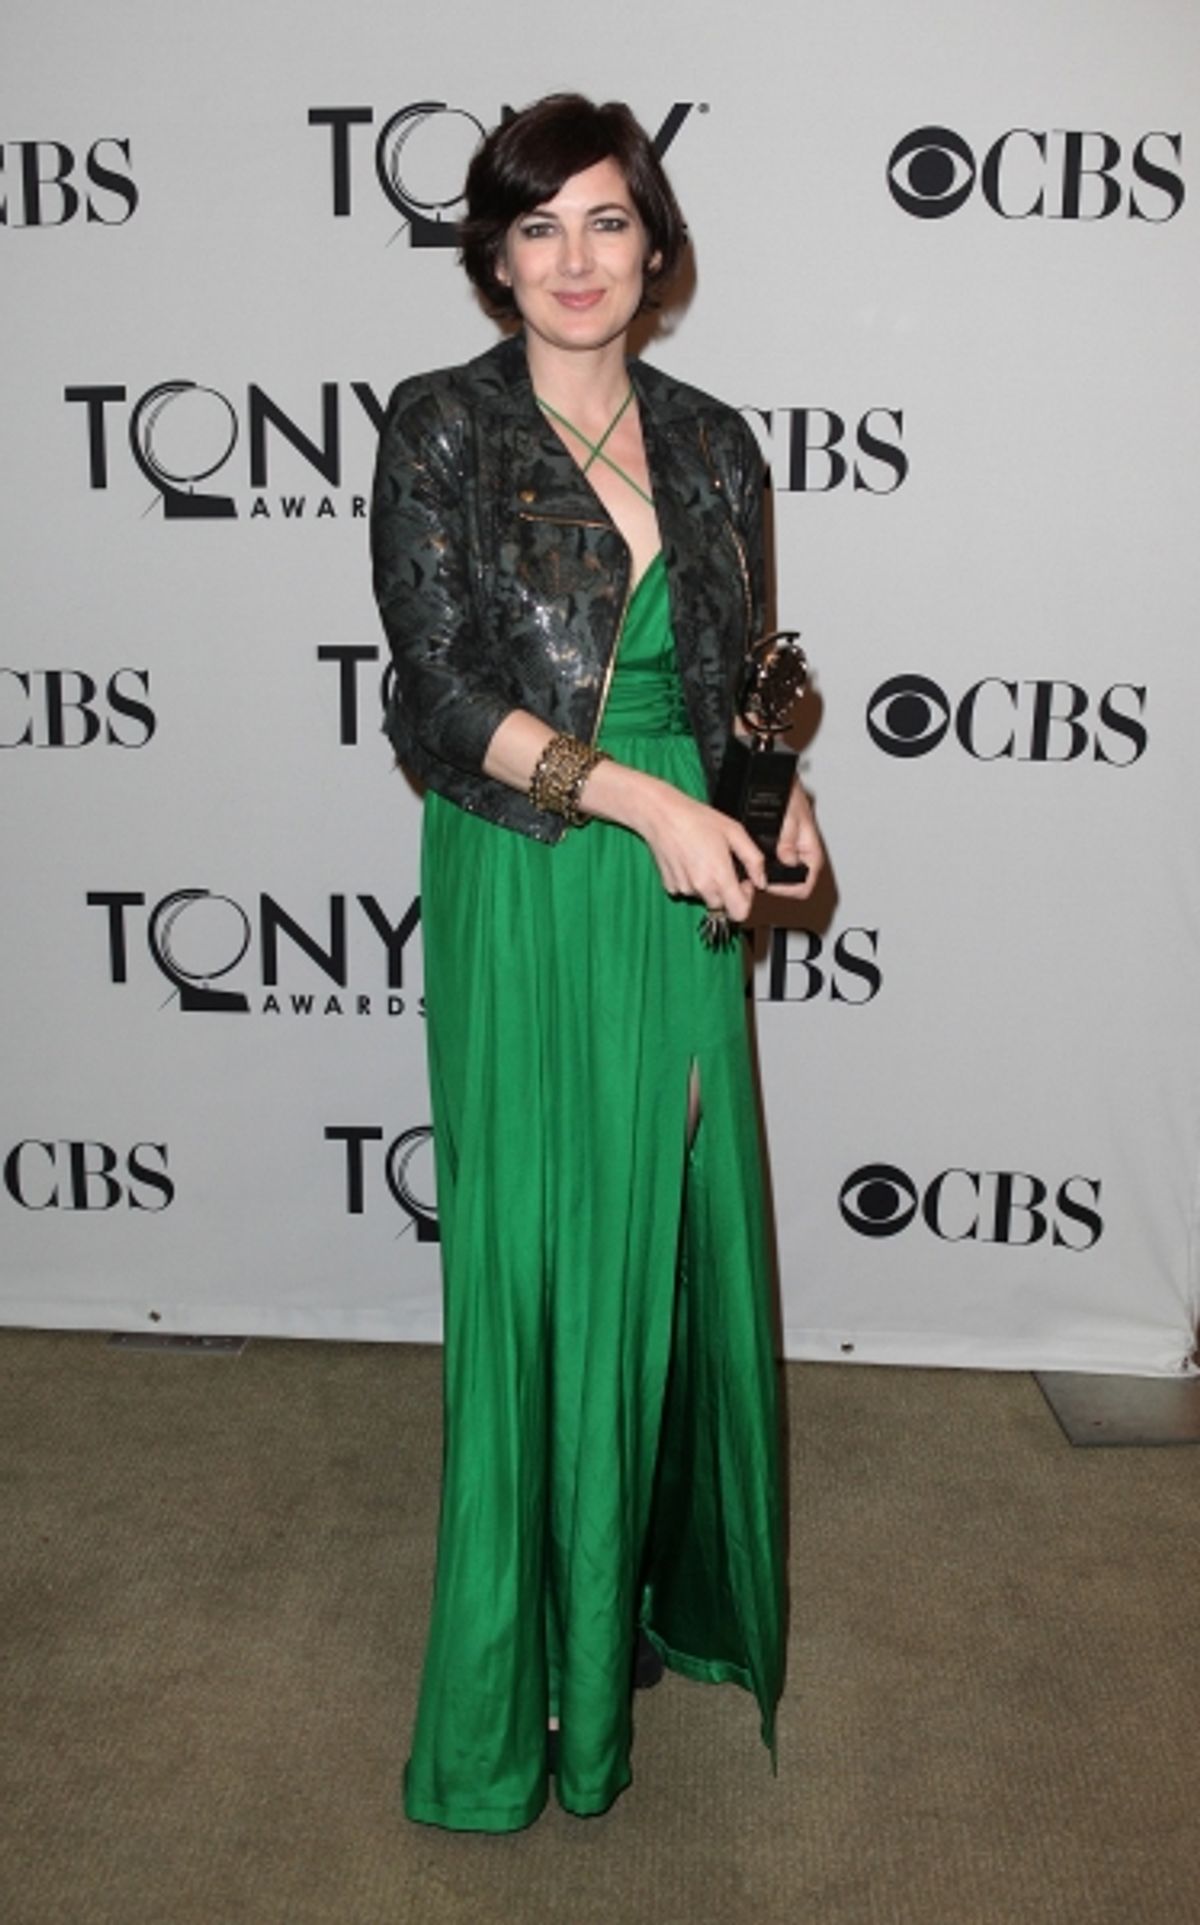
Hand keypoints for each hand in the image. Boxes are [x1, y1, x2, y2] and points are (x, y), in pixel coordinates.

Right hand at [631, 778, 767, 922]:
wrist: (662, 815)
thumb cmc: (696, 819)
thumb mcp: (735, 832)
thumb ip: (754, 860)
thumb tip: (761, 880)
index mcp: (720, 877)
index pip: (739, 912)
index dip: (746, 900)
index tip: (743, 882)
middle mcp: (701, 888)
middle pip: (722, 905)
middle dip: (727, 890)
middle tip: (724, 865)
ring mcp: (684, 888)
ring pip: (704, 897)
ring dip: (709, 884)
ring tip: (704, 856)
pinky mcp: (670, 885)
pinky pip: (688, 890)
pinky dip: (692, 880)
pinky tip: (690, 860)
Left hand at [762, 776, 823, 901]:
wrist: (781, 779)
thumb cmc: (790, 791)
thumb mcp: (789, 815)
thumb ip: (788, 839)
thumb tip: (787, 859)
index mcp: (811, 848)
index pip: (806, 882)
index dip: (788, 888)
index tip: (770, 884)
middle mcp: (803, 851)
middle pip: (794, 881)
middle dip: (777, 883)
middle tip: (758, 879)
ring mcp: (793, 848)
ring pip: (784, 872)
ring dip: (770, 874)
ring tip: (755, 871)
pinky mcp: (783, 844)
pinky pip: (776, 861)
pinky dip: (765, 863)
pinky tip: (755, 859)